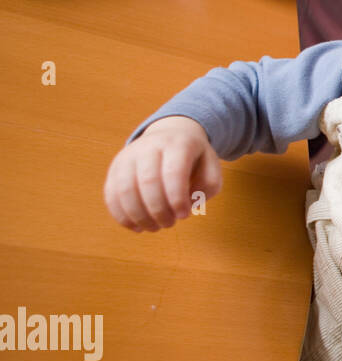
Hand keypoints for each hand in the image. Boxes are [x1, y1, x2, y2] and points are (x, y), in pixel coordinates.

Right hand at [103, 116, 222, 230]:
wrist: (170, 132)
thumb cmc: (194, 158)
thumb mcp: (212, 167)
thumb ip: (207, 187)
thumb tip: (184, 205)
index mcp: (178, 144)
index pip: (173, 172)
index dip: (177, 198)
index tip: (184, 216)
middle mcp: (150, 146)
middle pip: (147, 182)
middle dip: (158, 210)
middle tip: (169, 224)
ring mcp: (128, 155)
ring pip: (124, 189)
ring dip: (138, 216)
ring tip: (154, 227)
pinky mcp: (115, 167)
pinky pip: (111, 194)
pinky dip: (122, 216)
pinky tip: (137, 227)